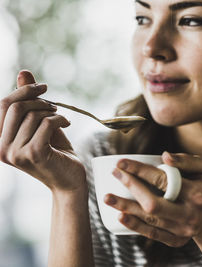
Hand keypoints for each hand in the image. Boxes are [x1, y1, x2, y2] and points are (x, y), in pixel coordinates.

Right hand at [0, 70, 85, 193]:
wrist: (70, 180)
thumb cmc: (55, 152)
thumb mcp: (39, 124)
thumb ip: (28, 101)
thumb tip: (23, 72)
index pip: (2, 105)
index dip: (22, 90)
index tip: (42, 87)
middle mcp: (1, 148)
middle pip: (14, 106)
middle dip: (38, 99)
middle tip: (54, 105)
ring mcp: (15, 153)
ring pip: (32, 115)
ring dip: (52, 112)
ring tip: (61, 119)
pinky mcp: (34, 154)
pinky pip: (46, 123)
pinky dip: (60, 119)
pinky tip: (67, 124)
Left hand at [104, 151, 201, 246]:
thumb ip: (186, 160)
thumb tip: (164, 156)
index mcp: (198, 193)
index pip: (164, 180)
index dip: (140, 170)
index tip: (122, 162)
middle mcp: (191, 214)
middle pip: (154, 203)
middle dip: (131, 187)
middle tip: (115, 174)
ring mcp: (183, 230)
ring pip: (150, 220)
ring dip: (126, 208)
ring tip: (107, 197)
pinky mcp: (177, 241)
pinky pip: (153, 234)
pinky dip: (135, 226)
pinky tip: (121, 216)